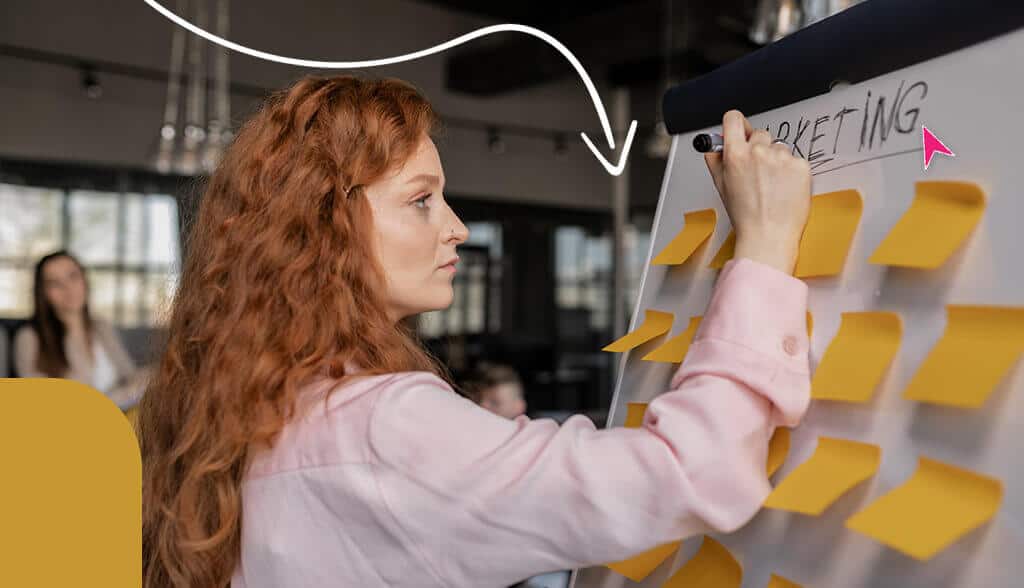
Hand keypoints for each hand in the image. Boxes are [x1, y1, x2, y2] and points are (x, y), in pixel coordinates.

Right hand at [704, 110, 811, 273]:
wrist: (769, 235)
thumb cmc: (746, 216)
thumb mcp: (721, 187)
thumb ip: (715, 161)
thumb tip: (713, 147)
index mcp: (736, 155)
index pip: (733, 119)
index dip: (735, 124)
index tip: (737, 128)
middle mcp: (759, 152)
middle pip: (759, 133)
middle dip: (758, 148)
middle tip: (758, 171)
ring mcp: (782, 158)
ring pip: (779, 147)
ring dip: (776, 160)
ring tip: (772, 185)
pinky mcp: (801, 165)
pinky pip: (795, 160)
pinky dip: (791, 171)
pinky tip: (784, 188)